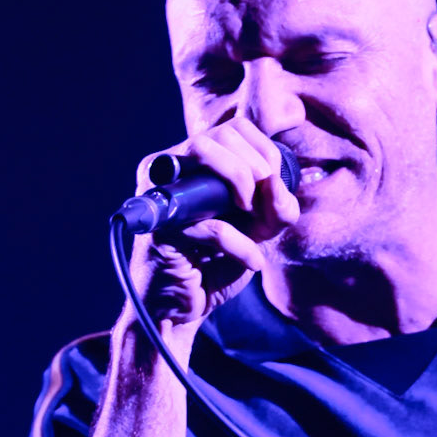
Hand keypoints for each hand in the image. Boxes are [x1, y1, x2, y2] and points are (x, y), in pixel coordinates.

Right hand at [124, 117, 298, 333]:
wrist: (182, 308)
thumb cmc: (216, 263)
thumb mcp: (258, 230)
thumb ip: (277, 207)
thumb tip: (277, 185)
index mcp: (196, 163)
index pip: (236, 128)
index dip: (265, 152)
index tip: (273, 188)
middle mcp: (172, 169)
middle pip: (219, 134)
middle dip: (255, 169)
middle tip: (262, 208)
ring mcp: (160, 192)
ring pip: (203, 151)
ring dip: (242, 184)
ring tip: (255, 224)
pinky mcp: (159, 226)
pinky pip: (208, 222)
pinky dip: (239, 244)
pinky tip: (252, 261)